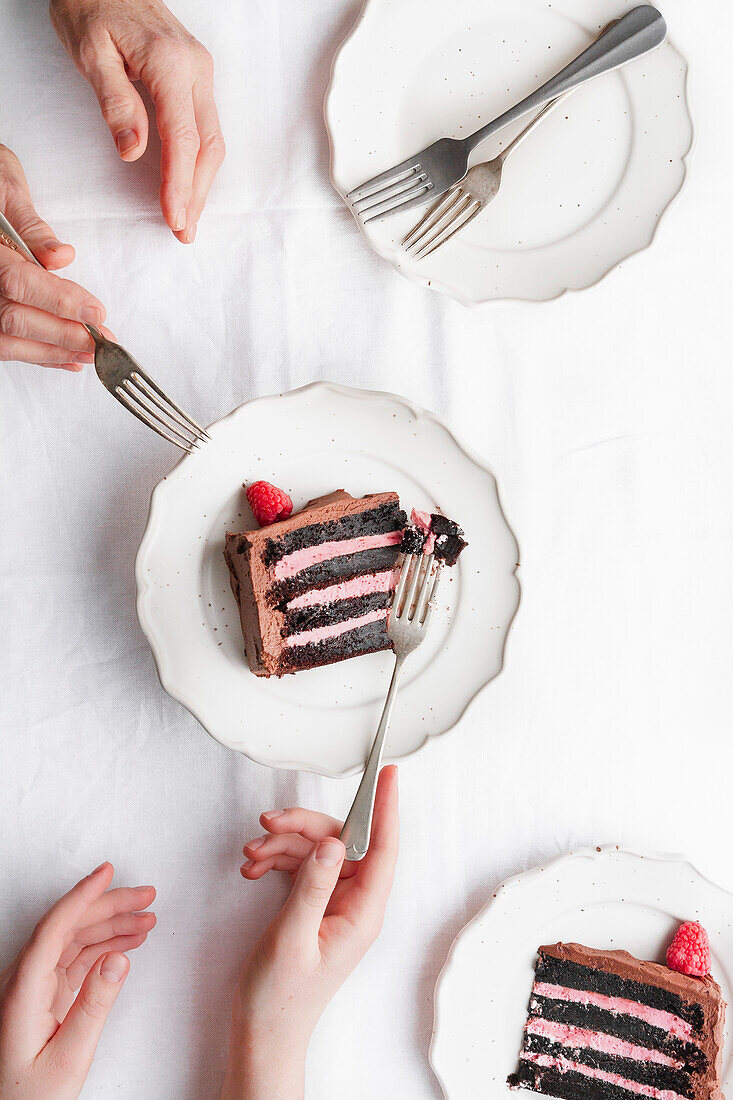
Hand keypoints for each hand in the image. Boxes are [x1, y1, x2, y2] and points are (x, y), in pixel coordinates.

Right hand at [0, 145, 110, 370]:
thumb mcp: (7, 187)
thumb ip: (31, 226)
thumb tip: (60, 257)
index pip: (20, 284)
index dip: (60, 302)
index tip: (96, 313)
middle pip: (15, 319)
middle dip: (63, 335)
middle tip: (101, 341)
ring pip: (8, 339)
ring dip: (53, 351)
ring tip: (89, 355)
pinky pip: (3, 343)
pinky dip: (37, 354)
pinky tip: (65, 358)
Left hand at [0, 862, 155, 1099]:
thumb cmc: (30, 1099)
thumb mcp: (68, 1057)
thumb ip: (94, 1006)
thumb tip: (118, 959)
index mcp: (23, 991)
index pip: (54, 928)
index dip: (82, 896)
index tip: (106, 873)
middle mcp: (25, 984)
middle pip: (68, 927)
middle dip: (108, 905)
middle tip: (145, 895)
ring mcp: (34, 991)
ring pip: (74, 941)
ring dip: (111, 926)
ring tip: (146, 919)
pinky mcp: (44, 1000)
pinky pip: (76, 960)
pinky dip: (104, 948)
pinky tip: (126, 944)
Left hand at [50, 0, 225, 242]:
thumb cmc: (90, 5)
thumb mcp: (90, 51)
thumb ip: (114, 101)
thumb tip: (133, 151)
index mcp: (169, 63)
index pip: (181, 137)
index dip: (180, 183)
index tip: (174, 217)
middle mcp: (194, 68)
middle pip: (207, 145)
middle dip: (198, 193)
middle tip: (184, 231)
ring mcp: (199, 71)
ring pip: (212, 139)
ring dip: (203, 183)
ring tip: (188, 218)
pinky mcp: (195, 75)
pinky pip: (206, 126)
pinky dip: (200, 161)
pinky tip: (190, 183)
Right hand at [221, 766, 398, 1099]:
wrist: (262, 1032)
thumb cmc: (280, 999)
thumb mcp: (292, 938)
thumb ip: (312, 887)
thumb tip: (334, 843)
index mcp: (363, 913)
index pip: (383, 849)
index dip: (386, 809)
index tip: (388, 776)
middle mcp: (354, 904)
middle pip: (340, 842)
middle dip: (303, 827)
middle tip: (270, 823)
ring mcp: (334, 904)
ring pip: (316, 850)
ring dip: (282, 844)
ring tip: (252, 855)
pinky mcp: (314, 905)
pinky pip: (301, 865)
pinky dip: (277, 860)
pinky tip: (254, 868)